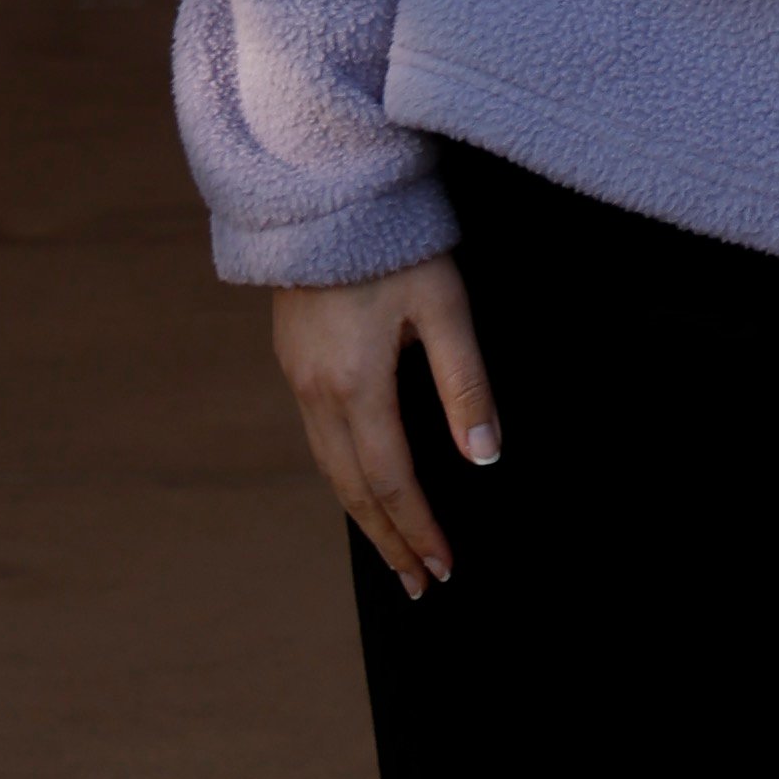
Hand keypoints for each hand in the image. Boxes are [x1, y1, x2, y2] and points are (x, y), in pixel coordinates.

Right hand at [271, 259, 499, 597]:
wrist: (324, 192)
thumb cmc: (396, 245)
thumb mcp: (446, 308)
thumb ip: (465, 386)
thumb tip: (484, 459)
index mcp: (355, 385)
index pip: (391, 481)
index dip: (419, 529)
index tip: (443, 568)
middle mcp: (317, 392)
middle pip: (352, 489)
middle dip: (389, 540)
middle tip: (419, 585)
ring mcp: (298, 378)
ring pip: (329, 469)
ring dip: (363, 516)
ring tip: (394, 552)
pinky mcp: (294, 362)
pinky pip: (318, 440)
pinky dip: (343, 478)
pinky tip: (363, 489)